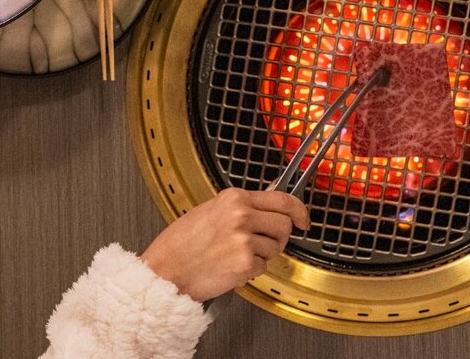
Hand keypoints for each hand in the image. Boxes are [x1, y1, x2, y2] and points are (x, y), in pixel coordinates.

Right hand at [140, 187, 309, 301]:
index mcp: (234, 198)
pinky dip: (252, 270)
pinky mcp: (245, 264)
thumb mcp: (211, 210)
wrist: (165, 271)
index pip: (282, 199)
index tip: (303, 218)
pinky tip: (231, 265)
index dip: (299, 210)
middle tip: (265, 242)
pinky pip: (263, 267)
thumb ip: (242, 205)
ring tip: (237, 254)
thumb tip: (270, 198)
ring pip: (276, 248)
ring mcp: (244, 240)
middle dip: (279, 236)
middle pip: (284, 225)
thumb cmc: (181, 243)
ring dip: (262, 254)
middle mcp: (241, 216)